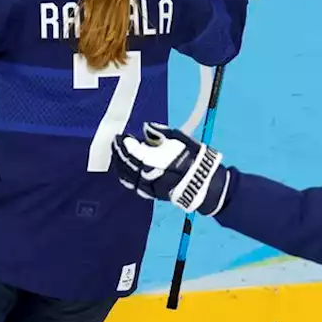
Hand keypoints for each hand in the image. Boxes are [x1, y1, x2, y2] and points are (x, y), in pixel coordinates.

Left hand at [113, 122, 230, 215]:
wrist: (206, 183)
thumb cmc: (194, 158)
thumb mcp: (181, 139)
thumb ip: (162, 133)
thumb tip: (146, 127)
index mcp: (161, 160)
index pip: (136, 152)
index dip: (127, 144)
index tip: (122, 136)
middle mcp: (153, 175)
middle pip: (129, 164)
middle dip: (120, 152)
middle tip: (116, 142)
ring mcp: (152, 187)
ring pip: (129, 177)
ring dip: (120, 164)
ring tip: (117, 154)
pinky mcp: (153, 195)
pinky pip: (134, 186)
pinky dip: (125, 177)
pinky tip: (122, 169)